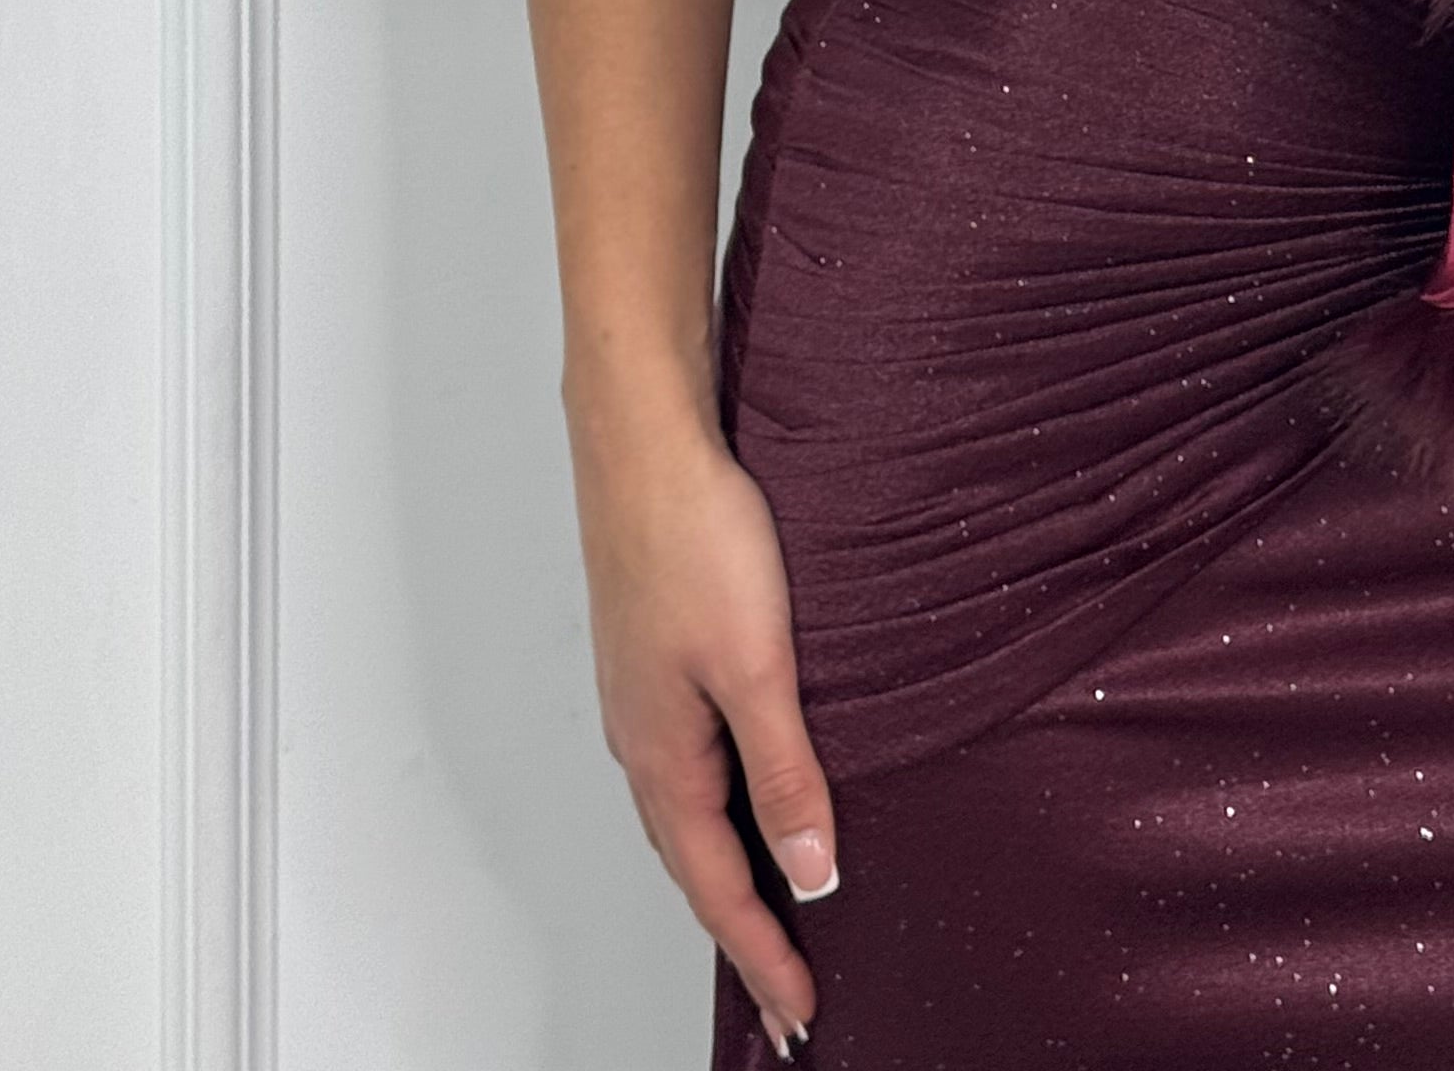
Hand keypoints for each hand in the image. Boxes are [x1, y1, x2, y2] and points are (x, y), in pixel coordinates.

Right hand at [569, 398, 838, 1056]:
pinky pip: (689, 759)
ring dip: (729, 870)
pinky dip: (722, 803)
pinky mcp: (656, 654)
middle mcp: (642, 740)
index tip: (801, 1014)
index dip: (764, 953)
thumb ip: (786, 773)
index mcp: (662, 757)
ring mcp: (643, 697)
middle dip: (743, 930)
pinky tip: (750, 790)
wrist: (645, 440)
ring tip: (772, 911)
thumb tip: (811, 874)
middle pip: (695, 862)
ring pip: (689, 812)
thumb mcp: (758, 667)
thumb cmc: (696, 537)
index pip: (718, 887)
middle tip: (790, 988)